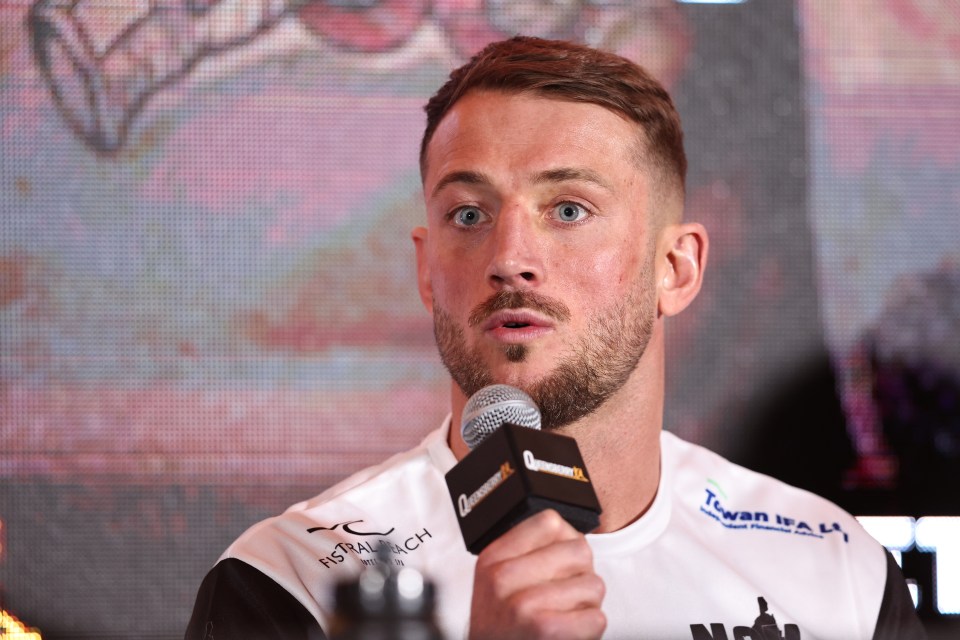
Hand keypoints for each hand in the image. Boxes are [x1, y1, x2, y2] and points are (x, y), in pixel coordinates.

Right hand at [468, 509, 605, 639]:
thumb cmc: (502, 628)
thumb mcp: (495, 582)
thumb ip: (524, 551)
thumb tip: (568, 528)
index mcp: (493, 557)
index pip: (550, 521)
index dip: (564, 541)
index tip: (559, 561)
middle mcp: (503, 577)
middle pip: (580, 550)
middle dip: (581, 575)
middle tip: (564, 594)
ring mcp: (523, 604)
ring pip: (594, 585)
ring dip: (587, 605)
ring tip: (565, 615)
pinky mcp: (546, 630)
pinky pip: (597, 617)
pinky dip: (589, 629)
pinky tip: (569, 632)